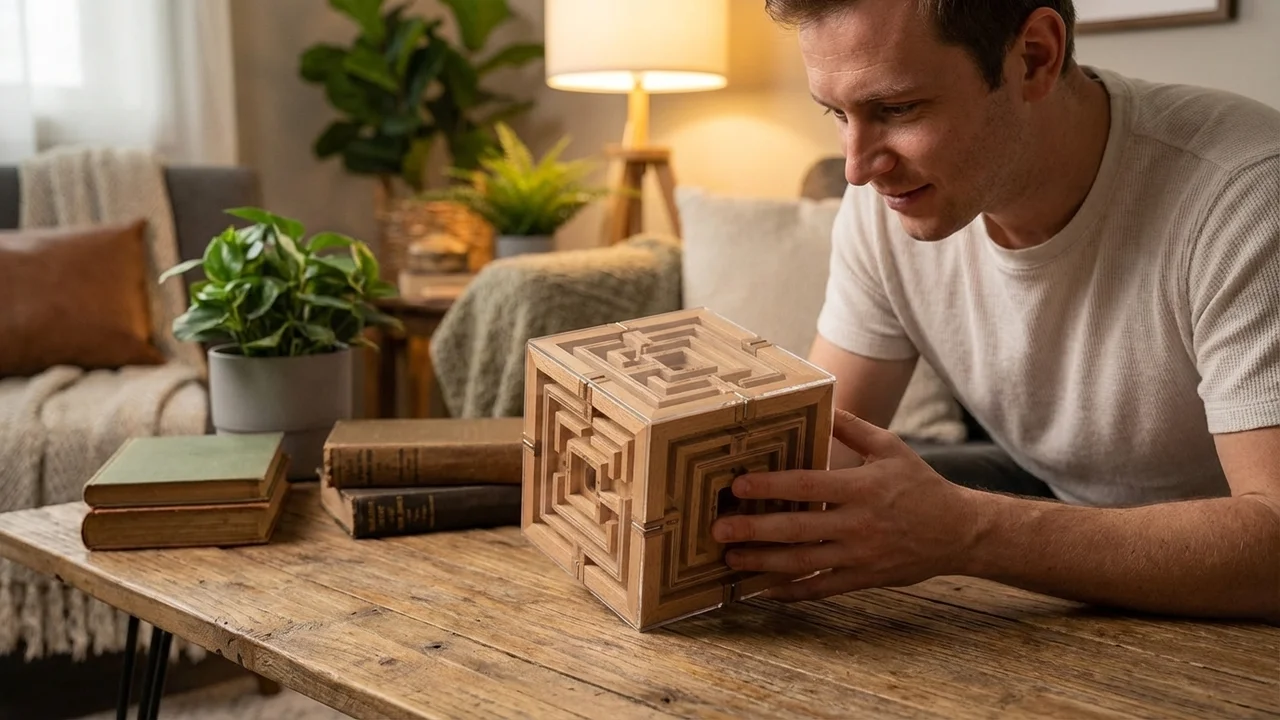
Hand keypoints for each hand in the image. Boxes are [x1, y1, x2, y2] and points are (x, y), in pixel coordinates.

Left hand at [709, 409, 981, 601]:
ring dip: (762, 562)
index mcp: (862, 488)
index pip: (807, 486)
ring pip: (803, 563)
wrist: (959, 532)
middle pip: (797, 529)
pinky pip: (820, 588)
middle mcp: (858, 524)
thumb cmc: (920, 485)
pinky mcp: (863, 579)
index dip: (770, 486)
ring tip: (729, 558)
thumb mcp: (890, 447)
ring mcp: (859, 556)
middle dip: (754, 530)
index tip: (738, 484)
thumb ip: (852, 427)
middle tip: (718, 528)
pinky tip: (762, 588)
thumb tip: (821, 401)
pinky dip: (790, 591)